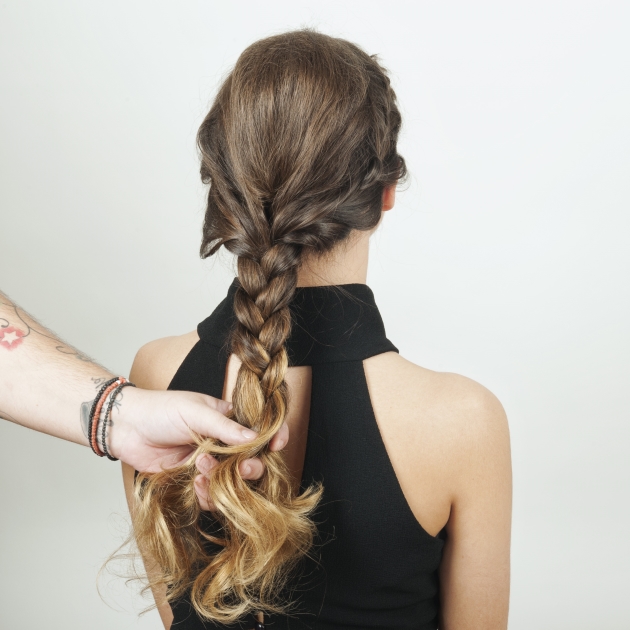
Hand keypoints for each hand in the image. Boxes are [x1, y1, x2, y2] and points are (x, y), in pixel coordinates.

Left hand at [109, 387, 287, 476]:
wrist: (126, 428)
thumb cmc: (161, 409)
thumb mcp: (195, 411)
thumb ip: (225, 427)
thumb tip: (254, 438)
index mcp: (228, 418)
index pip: (260, 428)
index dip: (273, 436)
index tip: (277, 445)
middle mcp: (223, 442)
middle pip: (252, 460)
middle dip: (250, 467)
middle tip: (242, 468)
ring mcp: (209, 462)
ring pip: (232, 482)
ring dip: (224, 481)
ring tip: (202, 469)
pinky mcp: (193, 480)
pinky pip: (210, 495)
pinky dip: (206, 493)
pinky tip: (194, 482)